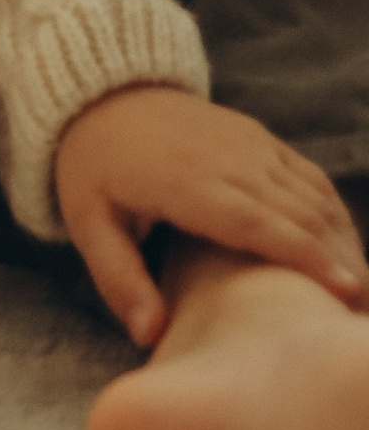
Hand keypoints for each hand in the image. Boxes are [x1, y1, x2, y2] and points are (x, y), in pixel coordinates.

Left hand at [53, 83, 367, 348]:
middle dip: (340, 263)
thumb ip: (119, 278)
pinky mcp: (262, 139)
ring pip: (314, 196)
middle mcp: (229, 160)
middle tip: (362, 316)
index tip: (347, 291)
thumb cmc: (94, 166)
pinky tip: (347, 252)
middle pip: (300, 214)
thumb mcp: (88, 223)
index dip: (306, 256)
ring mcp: (251, 144)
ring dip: (345, 243)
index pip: (258, 222)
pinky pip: (310, 177)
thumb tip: (150, 337)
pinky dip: (335, 215)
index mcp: (188, 183)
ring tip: (361, 295)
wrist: (105, 92)